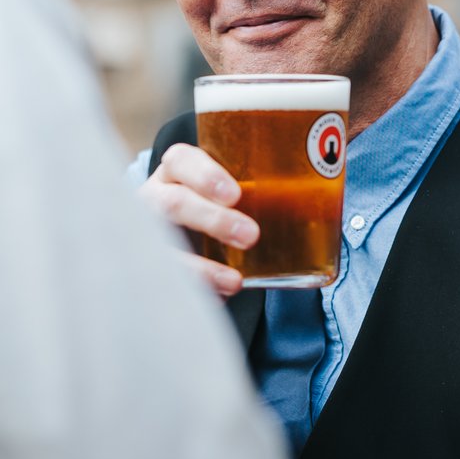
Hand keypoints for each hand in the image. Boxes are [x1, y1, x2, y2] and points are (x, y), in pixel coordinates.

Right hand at [140, 141, 256, 296]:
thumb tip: (314, 203)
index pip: (181, 160)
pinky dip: (194, 290)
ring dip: (200, 267)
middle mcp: (154, 198)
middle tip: (251, 236)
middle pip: (173, 204)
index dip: (205, 176)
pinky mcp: (146, 266)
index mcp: (175, 171)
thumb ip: (252, 191)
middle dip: (213, 221)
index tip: (235, 194)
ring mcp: (145, 234)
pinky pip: (163, 281)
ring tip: (234, 282)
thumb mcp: (219, 189)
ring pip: (163, 247)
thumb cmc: (206, 203)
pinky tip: (219, 298)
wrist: (168, 232)